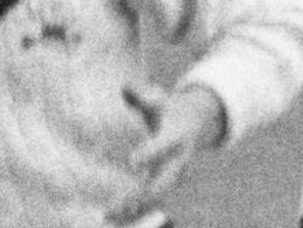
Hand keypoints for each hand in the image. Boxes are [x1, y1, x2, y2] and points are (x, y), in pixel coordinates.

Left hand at [110, 82, 224, 223]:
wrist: (194, 124)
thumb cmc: (167, 110)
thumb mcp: (159, 100)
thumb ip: (142, 96)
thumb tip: (125, 87)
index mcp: (176, 138)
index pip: (162, 147)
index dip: (148, 154)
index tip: (131, 162)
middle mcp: (177, 161)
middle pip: (162, 182)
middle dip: (142, 195)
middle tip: (120, 203)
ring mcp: (172, 176)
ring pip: (155, 197)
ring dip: (134, 207)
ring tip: (109, 215)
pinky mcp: (163, 184)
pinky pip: (149, 201)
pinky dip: (133, 210)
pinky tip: (111, 217)